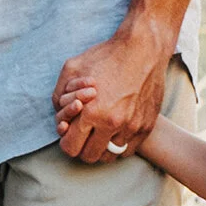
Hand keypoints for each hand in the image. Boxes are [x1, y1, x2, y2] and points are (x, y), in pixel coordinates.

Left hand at [53, 21, 169, 162]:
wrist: (143, 49)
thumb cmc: (106, 56)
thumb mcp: (72, 68)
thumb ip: (59, 95)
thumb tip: (60, 117)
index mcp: (91, 112)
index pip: (71, 147)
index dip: (67, 142)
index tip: (70, 133)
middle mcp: (112, 123)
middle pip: (89, 156)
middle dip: (82, 148)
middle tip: (83, 136)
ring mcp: (131, 127)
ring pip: (110, 156)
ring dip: (101, 148)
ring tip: (99, 134)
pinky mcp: (146, 126)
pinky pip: (128, 150)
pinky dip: (119, 146)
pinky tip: (115, 132)